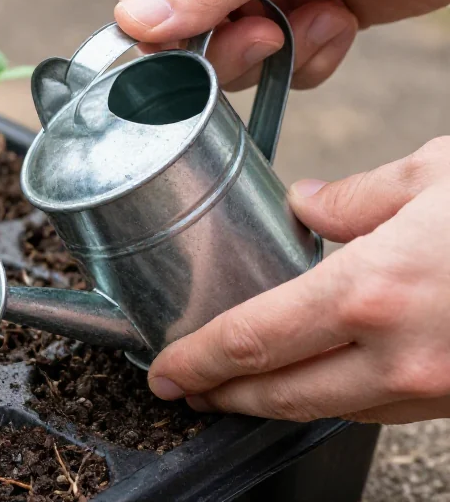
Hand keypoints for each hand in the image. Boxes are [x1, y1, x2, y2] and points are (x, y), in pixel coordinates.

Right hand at [115, 0, 449, 89]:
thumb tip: (133, 22)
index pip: (145, 1)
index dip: (168, 39)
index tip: (207, 49)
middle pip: (188, 41)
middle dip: (237, 50)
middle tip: (273, 35)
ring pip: (239, 60)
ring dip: (287, 53)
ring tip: (327, 16)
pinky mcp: (301, 17)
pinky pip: (283, 66)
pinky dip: (315, 57)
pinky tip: (343, 23)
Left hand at [147, 137, 449, 423]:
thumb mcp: (438, 176)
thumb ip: (357, 196)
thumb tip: (307, 204)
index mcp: (372, 290)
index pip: (251, 339)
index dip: (196, 360)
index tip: (165, 370)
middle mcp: (399, 355)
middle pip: (279, 394)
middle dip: (222, 395)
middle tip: (187, 388)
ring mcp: (433, 387)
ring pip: (330, 411)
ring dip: (277, 402)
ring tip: (241, 386)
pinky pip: (381, 411)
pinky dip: (337, 399)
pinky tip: (319, 378)